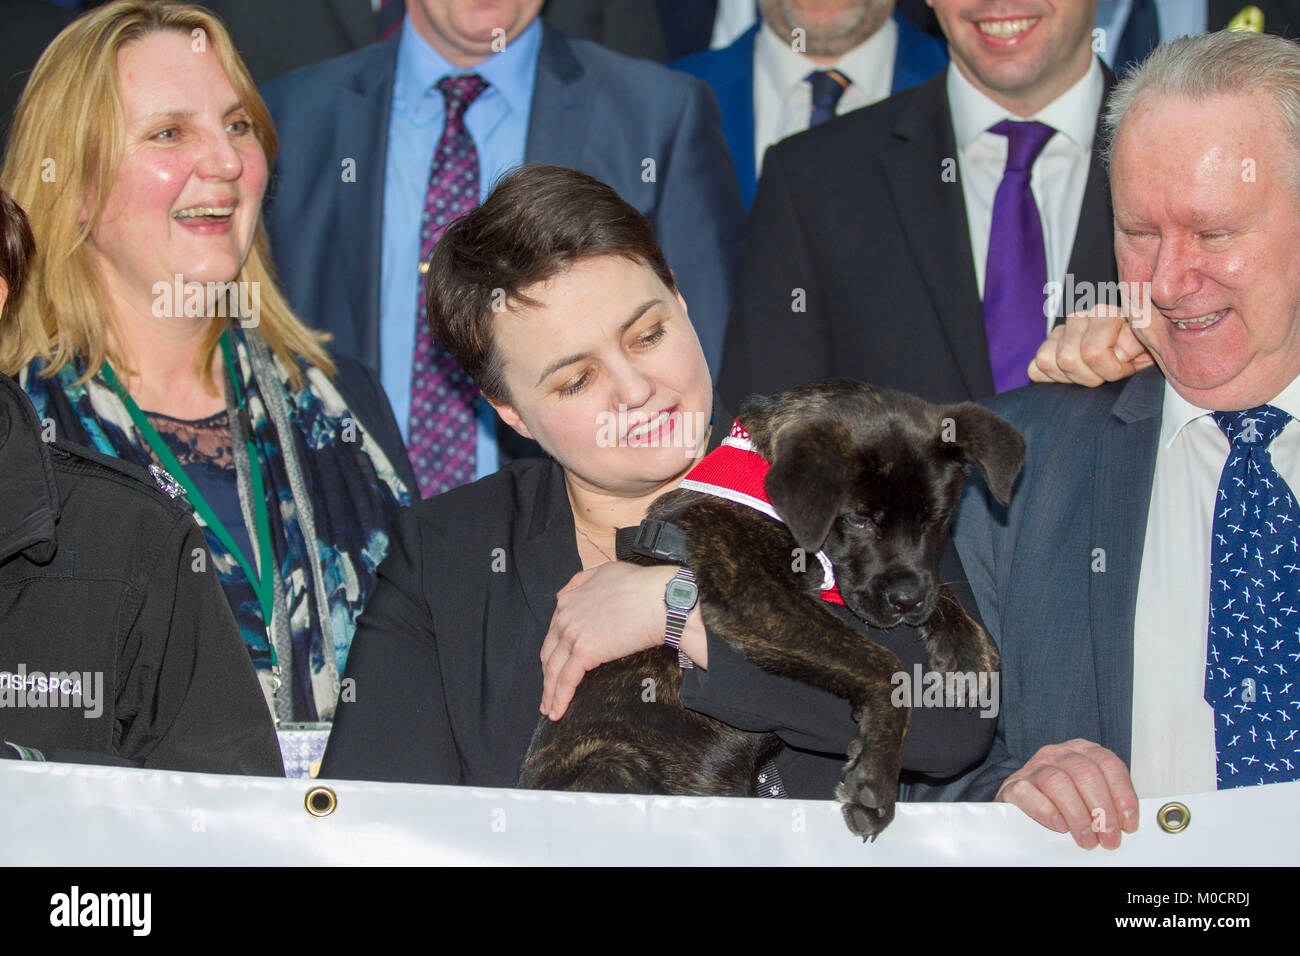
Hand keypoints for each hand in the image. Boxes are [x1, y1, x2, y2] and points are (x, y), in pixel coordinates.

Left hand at [539, 562, 678, 720]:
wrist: (659, 598)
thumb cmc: (643, 586)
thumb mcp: (606, 571)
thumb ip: (583, 581)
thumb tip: (569, 592)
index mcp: (570, 599)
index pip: (554, 632)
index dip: (553, 651)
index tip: (554, 664)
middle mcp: (565, 616)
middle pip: (549, 652)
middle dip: (547, 675)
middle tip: (548, 692)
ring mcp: (572, 634)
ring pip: (553, 670)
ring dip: (549, 692)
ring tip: (550, 709)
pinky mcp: (583, 652)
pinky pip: (565, 680)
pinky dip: (558, 698)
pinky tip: (557, 712)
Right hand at [995, 739, 1139, 849]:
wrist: (1023, 799)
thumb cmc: (1060, 799)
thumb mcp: (1088, 792)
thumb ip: (1107, 799)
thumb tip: (1128, 823)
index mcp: (1082, 751)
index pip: (1109, 765)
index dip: (1123, 796)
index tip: (1128, 823)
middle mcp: (1058, 754)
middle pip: (1085, 773)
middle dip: (1102, 810)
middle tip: (1108, 837)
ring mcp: (1034, 767)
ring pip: (1058, 782)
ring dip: (1077, 815)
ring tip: (1086, 838)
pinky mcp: (1014, 785)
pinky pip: (1028, 793)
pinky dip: (1046, 811)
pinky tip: (1059, 825)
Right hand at [1028, 305, 1153, 385]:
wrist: (1138, 349)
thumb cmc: (1142, 348)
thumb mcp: (1150, 343)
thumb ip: (1136, 341)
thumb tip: (1117, 350)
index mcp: (1103, 313)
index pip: (1092, 352)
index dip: (1113, 370)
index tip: (1127, 367)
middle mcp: (1078, 318)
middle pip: (1067, 359)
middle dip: (1091, 377)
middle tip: (1108, 373)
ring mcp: (1059, 333)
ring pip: (1047, 362)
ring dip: (1072, 377)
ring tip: (1092, 373)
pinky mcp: (1046, 348)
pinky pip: (1036, 368)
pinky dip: (1053, 378)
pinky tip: (1075, 375)